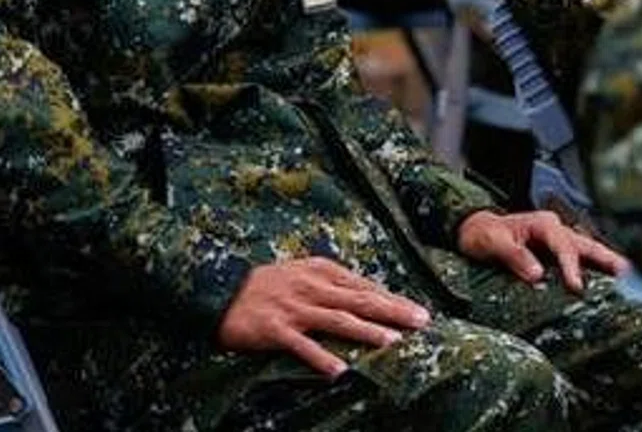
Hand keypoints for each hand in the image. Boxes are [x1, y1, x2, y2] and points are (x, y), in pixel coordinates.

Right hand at [217, 257, 431, 376]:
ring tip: (391, 343)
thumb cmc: (266, 284)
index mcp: (319, 271)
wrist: (221, 291)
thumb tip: (370, 295)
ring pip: (336, 320)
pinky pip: (302, 346)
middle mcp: (310, 287)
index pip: (364, 285)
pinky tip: (340, 371)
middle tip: (421, 321)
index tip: (419, 310)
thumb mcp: (301, 273)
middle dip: (392, 311)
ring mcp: (293, 308)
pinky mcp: (275, 329)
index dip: (393, 298)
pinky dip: (321, 358)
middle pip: (358, 300)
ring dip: (365, 332)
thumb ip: (333, 283)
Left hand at [457, 210, 627, 291]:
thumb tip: (537, 275)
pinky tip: (606, 281)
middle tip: (625, 273)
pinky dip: (593, 269)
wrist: (473, 232)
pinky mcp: (554, 254)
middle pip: (584, 244)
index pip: (562, 245)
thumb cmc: (482, 235)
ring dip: (605, 262)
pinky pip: (578, 260)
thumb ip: (514, 256)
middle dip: (605, 258)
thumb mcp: (492, 243)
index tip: (577, 286)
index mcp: (541, 224)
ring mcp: (556, 241)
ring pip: (586, 250)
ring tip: (627, 277)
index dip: (571, 266)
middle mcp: (553, 229)